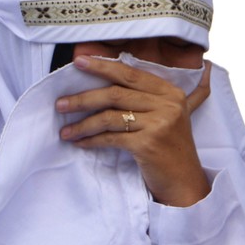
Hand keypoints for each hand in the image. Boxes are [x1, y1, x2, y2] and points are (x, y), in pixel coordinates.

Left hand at [56, 56, 212, 206]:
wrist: (184, 181)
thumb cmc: (172, 147)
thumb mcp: (174, 114)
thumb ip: (159, 93)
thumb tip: (152, 68)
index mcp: (171, 92)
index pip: (130, 74)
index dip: (103, 66)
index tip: (78, 62)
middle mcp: (167, 104)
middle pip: (116, 93)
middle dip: (84, 98)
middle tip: (60, 103)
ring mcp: (159, 123)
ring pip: (110, 116)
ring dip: (83, 124)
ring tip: (65, 130)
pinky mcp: (148, 144)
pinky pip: (111, 138)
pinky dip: (92, 140)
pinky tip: (80, 143)